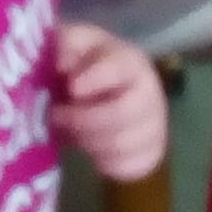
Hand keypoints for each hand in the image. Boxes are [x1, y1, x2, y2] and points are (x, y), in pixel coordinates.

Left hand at [54, 24, 168, 184]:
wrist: (112, 93)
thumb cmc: (88, 66)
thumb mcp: (75, 45)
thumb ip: (65, 44)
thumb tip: (61, 64)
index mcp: (130, 62)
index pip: (119, 69)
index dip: (96, 79)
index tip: (71, 88)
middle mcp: (150, 94)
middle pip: (122, 113)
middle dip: (83, 120)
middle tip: (55, 116)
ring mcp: (155, 126)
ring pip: (121, 144)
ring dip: (88, 142)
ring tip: (71, 132)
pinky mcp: (152, 153)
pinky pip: (127, 166)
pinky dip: (103, 162)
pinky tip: (92, 148)